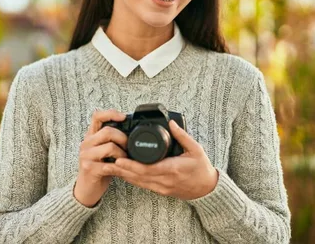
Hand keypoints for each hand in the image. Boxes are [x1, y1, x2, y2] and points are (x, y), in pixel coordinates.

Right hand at [73, 109, 128, 206]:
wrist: (86, 190)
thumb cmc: (98, 169)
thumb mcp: (103, 151)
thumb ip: (111, 140)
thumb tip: (131, 132)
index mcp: (90, 136)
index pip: (97, 116)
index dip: (111, 113)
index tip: (124, 117)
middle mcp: (86, 143)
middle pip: (107, 131)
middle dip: (123, 138)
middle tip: (129, 147)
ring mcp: (86, 156)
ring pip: (110, 147)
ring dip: (122, 153)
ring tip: (125, 159)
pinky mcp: (90, 169)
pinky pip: (109, 164)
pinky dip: (119, 166)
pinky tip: (121, 168)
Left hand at [104, 120, 218, 199]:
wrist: (207, 189)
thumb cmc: (202, 168)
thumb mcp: (196, 149)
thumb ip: (182, 136)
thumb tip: (171, 123)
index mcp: (172, 169)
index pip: (147, 169)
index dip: (131, 165)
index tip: (119, 158)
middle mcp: (164, 180)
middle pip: (138, 176)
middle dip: (121, 169)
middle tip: (107, 161)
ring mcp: (162, 187)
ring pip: (138, 182)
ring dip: (123, 174)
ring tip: (110, 166)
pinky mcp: (160, 190)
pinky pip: (142, 185)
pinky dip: (131, 179)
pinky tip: (122, 172)